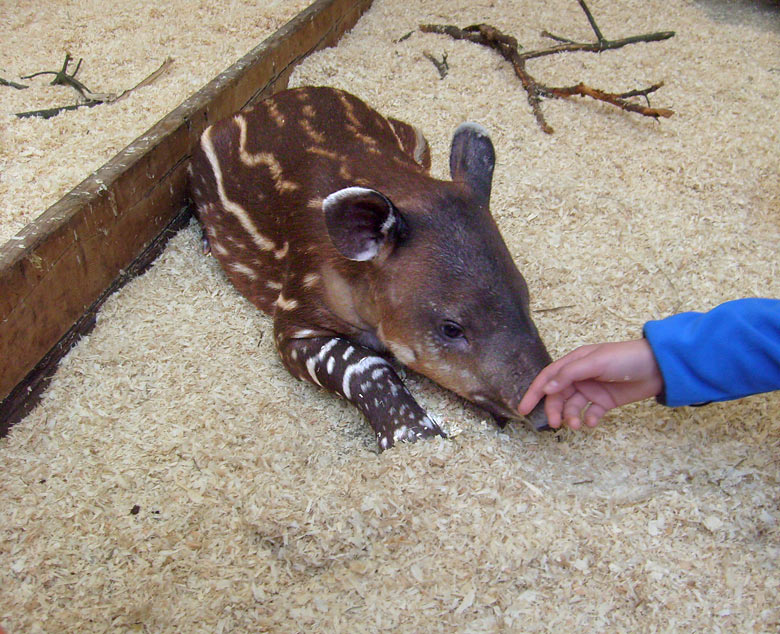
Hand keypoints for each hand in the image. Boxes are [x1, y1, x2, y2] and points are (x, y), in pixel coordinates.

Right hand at [518, 339, 663, 429]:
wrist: (659, 367)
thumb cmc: (625, 358)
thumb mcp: (595, 362)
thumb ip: (569, 375)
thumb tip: (547, 388)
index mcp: (574, 362)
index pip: (548, 377)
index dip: (534, 392)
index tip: (523, 409)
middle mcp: (580, 376)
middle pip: (559, 395)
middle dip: (555, 409)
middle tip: (556, 424)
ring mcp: (593, 389)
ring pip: (573, 406)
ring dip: (571, 416)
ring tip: (576, 424)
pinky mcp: (606, 401)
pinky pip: (591, 412)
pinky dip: (589, 419)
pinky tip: (593, 421)